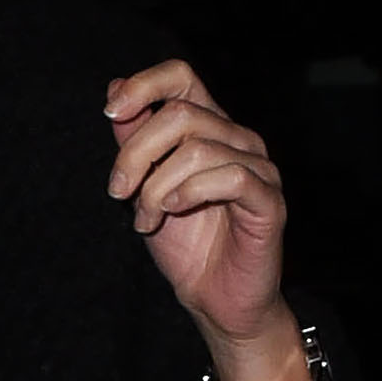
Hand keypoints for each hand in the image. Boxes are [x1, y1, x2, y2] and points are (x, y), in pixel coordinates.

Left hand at [107, 58, 305, 380]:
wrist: (214, 302)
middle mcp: (238, 138)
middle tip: (118, 193)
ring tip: (146, 219)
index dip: (144, 85)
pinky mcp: (269, 201)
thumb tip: (115, 88)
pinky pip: (231, 177)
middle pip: (181, 115)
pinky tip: (172, 214)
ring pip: (199, 149)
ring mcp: (259, 167)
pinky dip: (190, 194)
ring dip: (157, 187)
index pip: (181, 77)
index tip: (112, 114)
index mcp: (209, 128)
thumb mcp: (145, 189)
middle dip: (136, 154)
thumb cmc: (187, 246)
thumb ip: (134, 141)